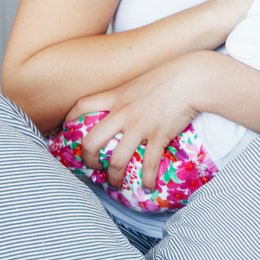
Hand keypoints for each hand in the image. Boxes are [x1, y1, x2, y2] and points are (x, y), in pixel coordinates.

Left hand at [69, 54, 203, 189]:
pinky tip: (148, 186)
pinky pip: (149, 163)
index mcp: (116, 96)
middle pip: (91, 141)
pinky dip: (148, 178)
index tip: (66, 129)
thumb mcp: (142, 79)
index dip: (69, 119)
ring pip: (116, 159)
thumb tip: (131, 100)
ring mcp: (139, 127)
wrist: (192, 78)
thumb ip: (131, 92)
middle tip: (90, 166)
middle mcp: (122, 114)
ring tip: (116, 184)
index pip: (82, 106)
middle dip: (86, 158)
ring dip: (114, 176)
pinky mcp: (158, 136)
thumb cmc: (171, 73)